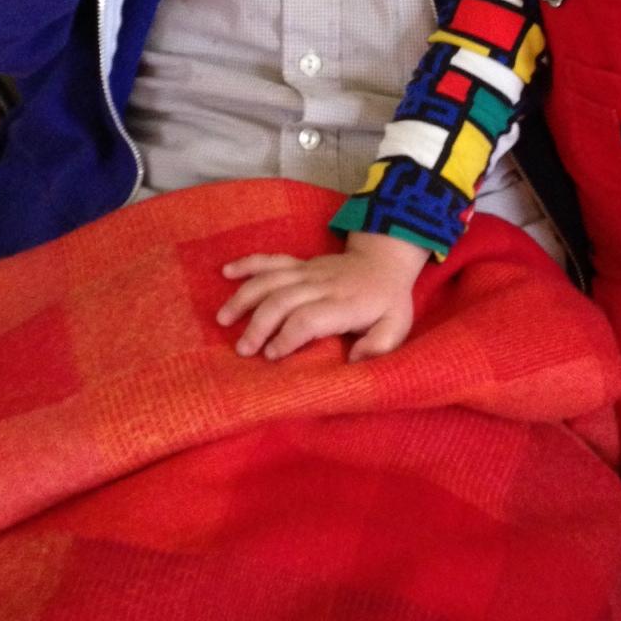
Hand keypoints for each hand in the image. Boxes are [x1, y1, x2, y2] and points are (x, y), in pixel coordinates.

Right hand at [217, 230, 429, 361]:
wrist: (384, 260)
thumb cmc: (387, 301)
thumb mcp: (397, 326)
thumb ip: (380, 344)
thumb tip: (355, 360)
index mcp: (344, 303)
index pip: (309, 318)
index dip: (287, 336)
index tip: (271, 356)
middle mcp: (321, 284)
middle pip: (282, 299)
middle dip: (259, 324)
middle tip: (243, 350)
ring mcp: (308, 271)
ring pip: (271, 279)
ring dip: (245, 298)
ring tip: (223, 320)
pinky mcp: (299, 263)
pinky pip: (271, 259)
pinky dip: (247, 264)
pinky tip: (226, 273)